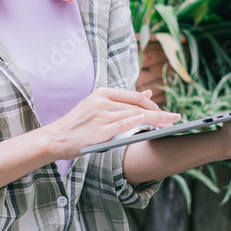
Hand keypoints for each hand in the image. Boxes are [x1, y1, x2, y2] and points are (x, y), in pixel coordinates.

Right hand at [42, 86, 180, 158]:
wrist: (55, 138)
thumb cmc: (78, 125)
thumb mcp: (97, 106)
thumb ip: (122, 101)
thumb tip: (148, 92)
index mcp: (101, 93)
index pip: (133, 96)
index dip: (152, 104)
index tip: (164, 112)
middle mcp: (101, 102)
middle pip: (137, 106)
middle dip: (159, 113)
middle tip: (175, 118)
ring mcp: (99, 116)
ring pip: (133, 116)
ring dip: (154, 120)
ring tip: (169, 125)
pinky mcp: (98, 131)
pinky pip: (120, 125)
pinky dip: (134, 122)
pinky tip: (147, 122)